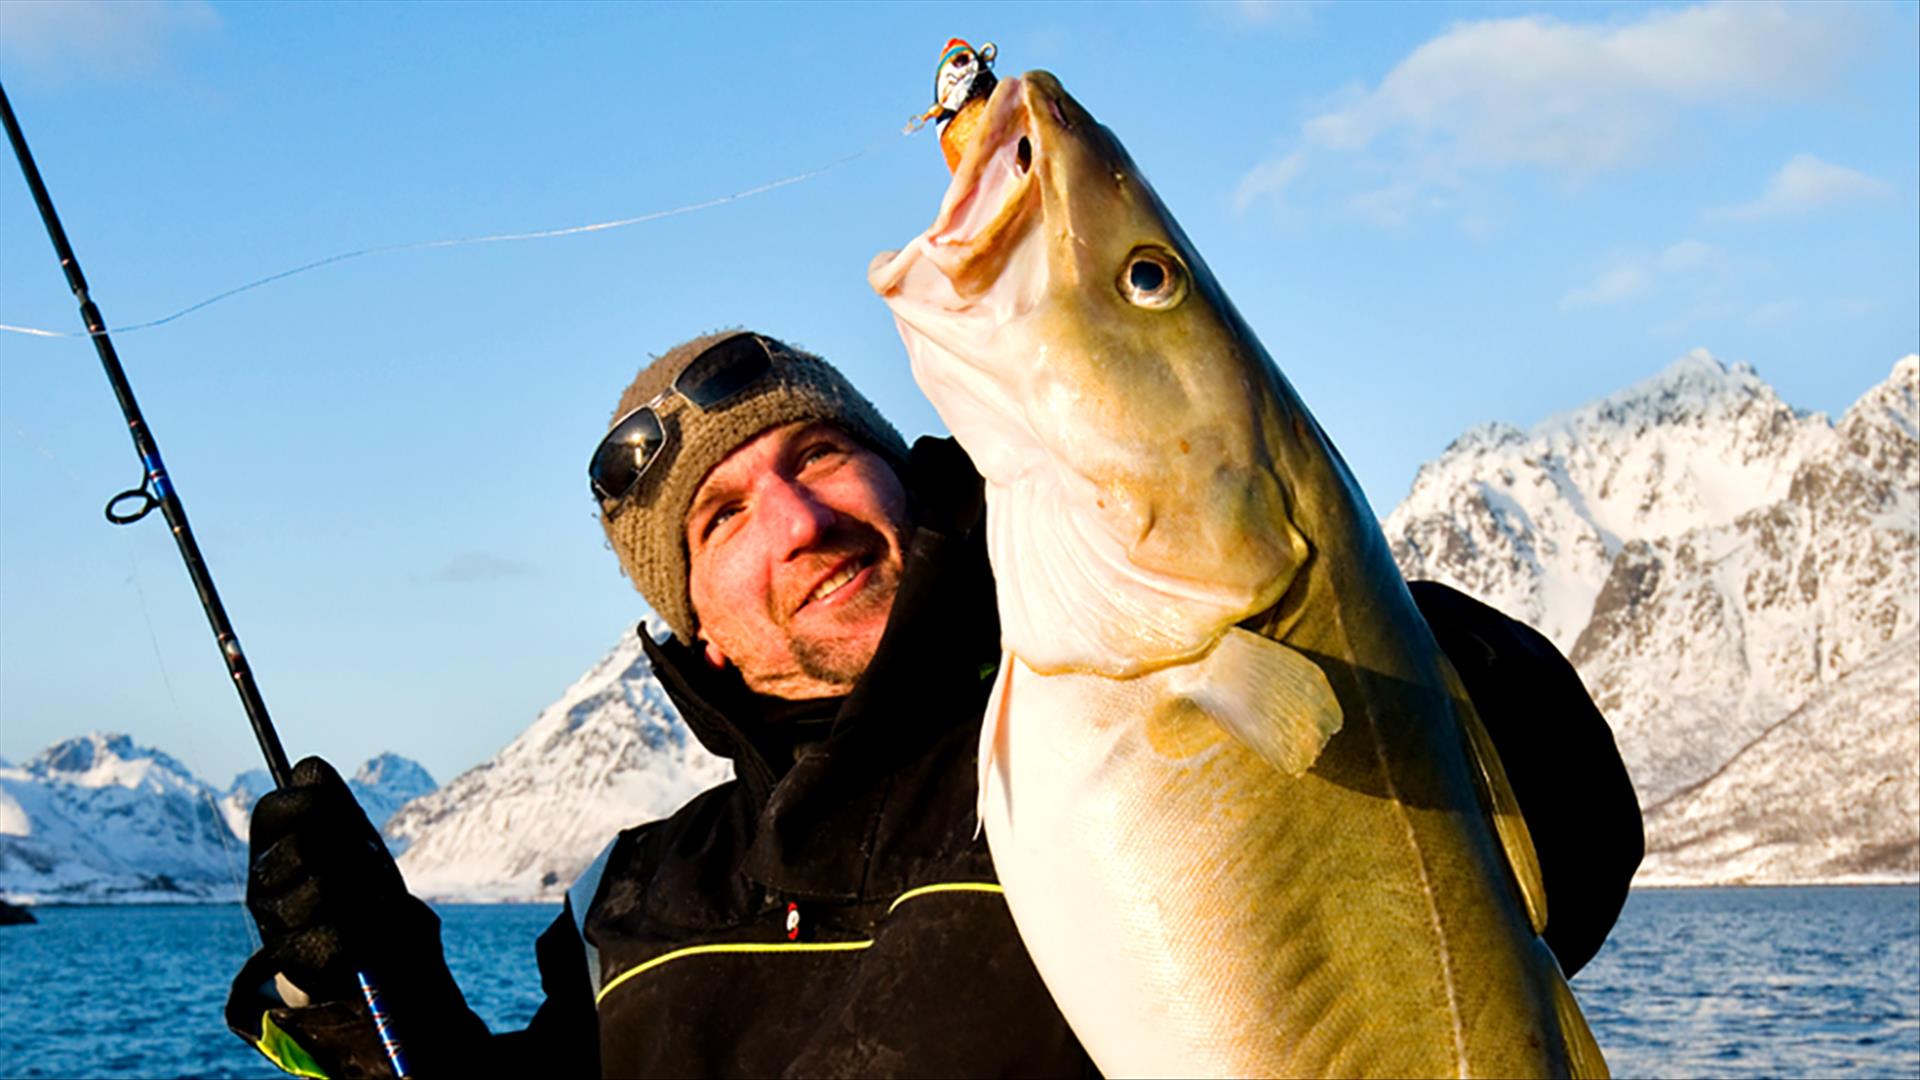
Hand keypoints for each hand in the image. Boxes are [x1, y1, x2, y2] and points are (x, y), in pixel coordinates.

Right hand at [247, 756, 414, 1002]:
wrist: (367, 947)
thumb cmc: (357, 876)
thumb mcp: (350, 832)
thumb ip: (330, 800)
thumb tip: (308, 767)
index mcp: (269, 846)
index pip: (275, 807)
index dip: (314, 803)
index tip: (345, 814)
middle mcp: (261, 883)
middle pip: (305, 845)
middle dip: (349, 847)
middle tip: (367, 859)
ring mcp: (274, 922)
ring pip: (325, 888)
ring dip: (365, 887)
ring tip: (372, 893)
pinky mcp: (296, 958)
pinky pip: (341, 929)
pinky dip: (367, 922)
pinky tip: (368, 924)